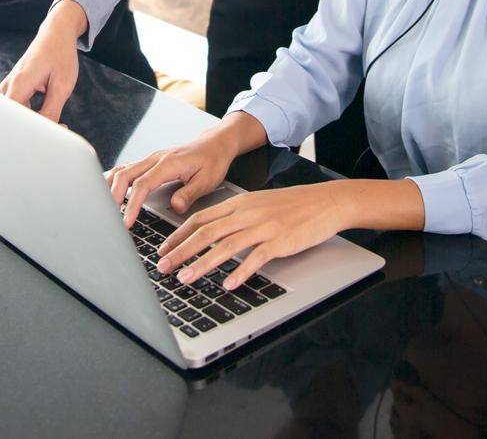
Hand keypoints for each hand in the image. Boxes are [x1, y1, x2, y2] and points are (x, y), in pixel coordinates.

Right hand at [0, 0, 86, 120]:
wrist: (56, 33)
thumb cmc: (60, 55)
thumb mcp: (62, 85)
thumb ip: (52, 110)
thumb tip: (46, 131)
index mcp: (19, 84)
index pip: (14, 119)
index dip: (30, 131)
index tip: (52, 133)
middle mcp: (9, 85)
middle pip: (14, 117)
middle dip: (34, 127)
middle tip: (59, 128)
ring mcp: (10, 85)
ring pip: (17, 113)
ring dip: (34, 120)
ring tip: (57, 121)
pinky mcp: (14, 86)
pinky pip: (19, 106)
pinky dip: (33, 113)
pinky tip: (48, 112)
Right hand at [106, 124, 245, 229]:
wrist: (215, 144)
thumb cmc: (212, 161)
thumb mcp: (207, 180)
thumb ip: (190, 194)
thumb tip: (175, 207)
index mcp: (168, 164)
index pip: (143, 185)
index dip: (132, 205)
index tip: (126, 222)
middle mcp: (155, 159)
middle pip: (125, 175)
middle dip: (113, 197)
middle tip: (109, 219)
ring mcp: (150, 159)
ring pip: (122, 170)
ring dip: (110, 187)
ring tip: (103, 207)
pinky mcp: (149, 162)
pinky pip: (126, 169)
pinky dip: (114, 180)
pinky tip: (107, 190)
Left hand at [155, 182, 352, 291]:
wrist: (324, 202)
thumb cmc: (292, 205)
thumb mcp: (257, 204)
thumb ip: (234, 216)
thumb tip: (211, 231)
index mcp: (238, 204)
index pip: (200, 219)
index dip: (178, 235)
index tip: (163, 249)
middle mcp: (246, 214)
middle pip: (206, 233)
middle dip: (180, 251)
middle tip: (163, 266)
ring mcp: (263, 227)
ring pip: (225, 246)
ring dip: (202, 264)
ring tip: (186, 278)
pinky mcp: (279, 241)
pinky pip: (256, 258)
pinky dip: (240, 272)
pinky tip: (229, 284)